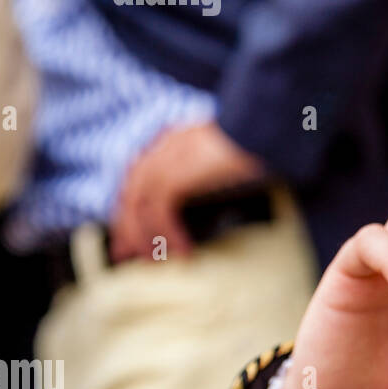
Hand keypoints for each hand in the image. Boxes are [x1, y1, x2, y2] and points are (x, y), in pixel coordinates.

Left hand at [109, 121, 265, 261]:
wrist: (259, 128)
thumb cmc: (253, 139)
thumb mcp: (223, 151)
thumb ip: (206, 164)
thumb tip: (208, 185)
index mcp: (170, 141)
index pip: (138, 179)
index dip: (133, 207)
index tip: (133, 230)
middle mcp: (161, 149)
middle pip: (131, 195)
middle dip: (128, 227)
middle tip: (128, 255)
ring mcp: (164, 161)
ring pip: (139, 207)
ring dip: (145, 237)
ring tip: (156, 260)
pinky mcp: (174, 176)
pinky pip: (160, 213)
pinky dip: (169, 234)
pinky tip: (185, 250)